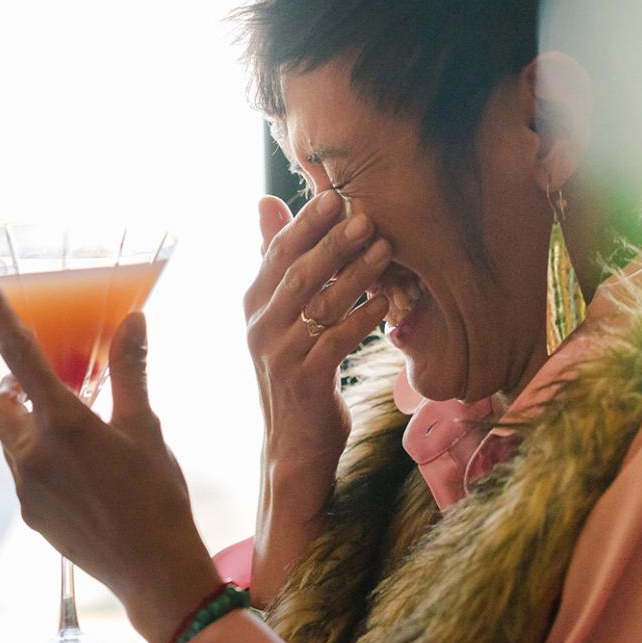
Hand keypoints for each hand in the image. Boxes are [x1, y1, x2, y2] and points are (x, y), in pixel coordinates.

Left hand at [0, 272, 220, 642]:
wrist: (155, 569)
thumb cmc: (156, 493)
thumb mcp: (147, 425)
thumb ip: (131, 369)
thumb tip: (133, 320)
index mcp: (64, 423)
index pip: (21, 356)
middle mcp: (34, 454)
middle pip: (2, 406)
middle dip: (17, 392)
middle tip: (54, 389)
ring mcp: (28, 489)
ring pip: (13, 442)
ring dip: (34, 428)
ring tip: (81, 437)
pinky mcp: (32, 516)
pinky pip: (26, 474)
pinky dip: (44, 461)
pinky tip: (84, 475)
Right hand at [245, 190, 390, 601]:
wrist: (294, 446)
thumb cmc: (296, 369)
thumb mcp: (281, 314)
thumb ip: (277, 260)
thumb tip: (265, 200)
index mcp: (253, 304)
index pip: (277, 253)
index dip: (305, 223)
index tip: (334, 196)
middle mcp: (259, 326)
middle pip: (298, 273)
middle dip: (333, 241)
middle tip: (364, 215)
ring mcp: (279, 354)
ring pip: (321, 303)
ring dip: (356, 273)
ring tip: (385, 248)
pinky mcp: (304, 380)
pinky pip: (338, 340)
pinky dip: (364, 318)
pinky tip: (388, 302)